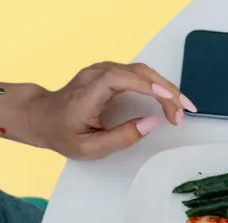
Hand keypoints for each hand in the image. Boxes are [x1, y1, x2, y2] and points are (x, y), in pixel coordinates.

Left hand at [25, 62, 196, 159]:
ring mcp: (103, 70)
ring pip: (142, 72)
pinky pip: (139, 75)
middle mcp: (97, 74)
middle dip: (166, 90)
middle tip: (185, 113)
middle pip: (139, 72)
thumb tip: (151, 123)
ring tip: (181, 111)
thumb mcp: (89, 148)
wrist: (42, 116)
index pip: (121, 79)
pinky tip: (168, 101)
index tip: (169, 97)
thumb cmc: (63, 134)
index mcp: (88, 92)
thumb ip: (120, 138)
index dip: (146, 85)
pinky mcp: (110, 73)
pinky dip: (157, 86)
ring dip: (165, 89)